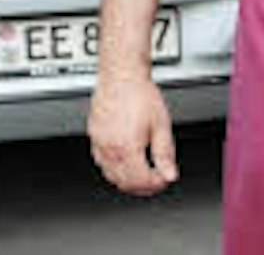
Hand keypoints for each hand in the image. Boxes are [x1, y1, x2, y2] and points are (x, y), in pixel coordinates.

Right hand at [89, 74, 178, 195]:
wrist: (121, 76)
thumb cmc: (140, 95)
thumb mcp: (161, 125)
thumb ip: (165, 154)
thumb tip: (169, 174)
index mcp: (128, 148)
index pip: (141, 181)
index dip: (156, 185)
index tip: (164, 179)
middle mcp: (110, 149)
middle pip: (125, 183)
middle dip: (143, 187)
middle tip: (156, 181)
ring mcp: (99, 144)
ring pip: (111, 177)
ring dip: (128, 182)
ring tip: (143, 176)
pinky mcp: (94, 138)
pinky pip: (102, 164)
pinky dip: (114, 171)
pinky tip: (125, 165)